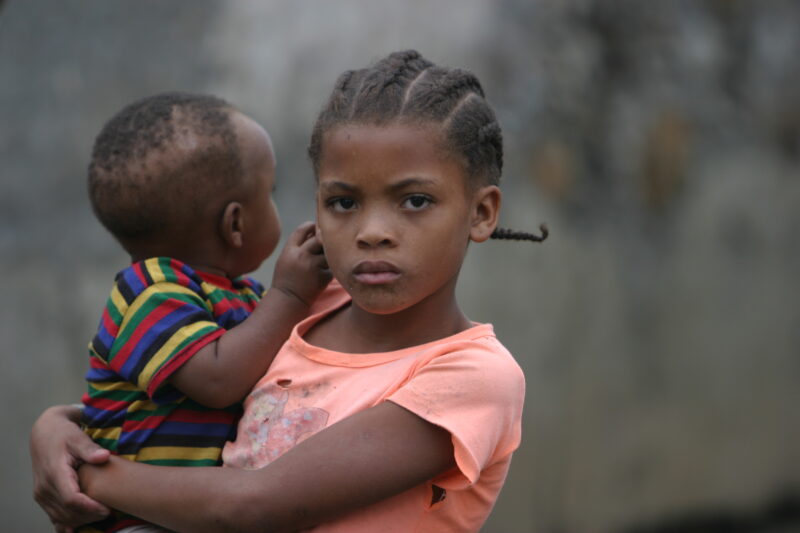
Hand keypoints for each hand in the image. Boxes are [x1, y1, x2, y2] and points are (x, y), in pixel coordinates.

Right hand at [30, 405, 110, 531]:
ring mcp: (41, 494)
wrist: (45, 433)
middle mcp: (44, 487)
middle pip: (67, 512)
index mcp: (54, 473)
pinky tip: (78, 527)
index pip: (71, 499)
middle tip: (109, 512)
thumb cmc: (64, 433)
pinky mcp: (42, 497)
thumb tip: (104, 456)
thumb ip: (90, 448)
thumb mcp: (78, 436)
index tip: (107, 509)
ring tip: (100, 515)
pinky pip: (53, 516)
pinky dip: (66, 523)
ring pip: (60, 517)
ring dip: (80, 520)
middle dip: (89, 516)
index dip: (90, 508)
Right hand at [271, 221, 330, 306]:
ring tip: (319, 262)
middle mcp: (301, 256)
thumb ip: (298, 245)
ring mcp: (313, 266)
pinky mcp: (324, 277)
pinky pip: (331, 266)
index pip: (302, 230)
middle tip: (322, 244)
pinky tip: (319, 274)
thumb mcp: (285, 258)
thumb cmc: (287, 278)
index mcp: (289, 250)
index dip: (311, 226)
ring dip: (327, 254)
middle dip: (322, 239)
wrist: (288, 300)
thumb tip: (315, 229)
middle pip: (318, 238)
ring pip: (327, 252)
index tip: (316, 227)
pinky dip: (329, 268)